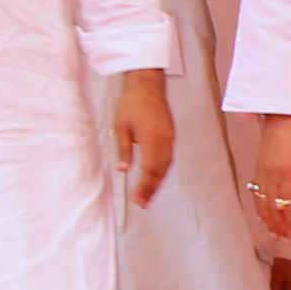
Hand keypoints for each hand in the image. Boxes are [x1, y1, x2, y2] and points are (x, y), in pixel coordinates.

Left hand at [112, 72, 174, 206]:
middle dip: (151, 189)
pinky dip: (162, 171)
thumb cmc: (132, 103)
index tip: (137, 200)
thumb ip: (123, 150)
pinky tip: (156, 178)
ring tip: (148, 195)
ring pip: (166, 166)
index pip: (148, 169)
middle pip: (160, 172)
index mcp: (151, 139)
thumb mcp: (120, 127)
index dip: (144, 187)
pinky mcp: (170, 136)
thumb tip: (123, 169)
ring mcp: (170, 139)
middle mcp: (164, 141)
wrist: (147, 86)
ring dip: (158, 182)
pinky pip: (168, 159)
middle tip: (142, 204)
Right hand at [254, 112, 290, 229]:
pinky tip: (263, 214)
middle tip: (289, 239)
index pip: (287, 206)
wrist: (285, 107)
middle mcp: (270, 173)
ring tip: (275, 233)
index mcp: (287, 172)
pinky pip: (255, 190)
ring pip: (261, 201)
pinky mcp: (258, 164)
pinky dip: (258, 205)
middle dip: (280, 226)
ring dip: (268, 219)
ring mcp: (262, 169)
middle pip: (272, 207)